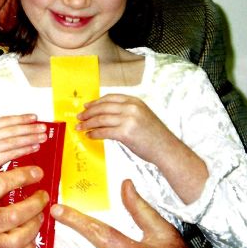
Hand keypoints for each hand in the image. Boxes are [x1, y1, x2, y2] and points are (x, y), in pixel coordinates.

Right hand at [0, 114, 46, 191]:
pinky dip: (26, 149)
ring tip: (42, 137)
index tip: (34, 117)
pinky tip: (34, 148)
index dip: (21, 118)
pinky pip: (12, 153)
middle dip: (30, 128)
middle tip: (43, 128)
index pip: (5, 120)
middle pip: (12, 130)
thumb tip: (19, 130)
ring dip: (31, 138)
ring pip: (14, 141)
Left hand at [78, 95, 207, 202]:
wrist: (166, 149)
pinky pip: (103, 132)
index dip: (96, 102)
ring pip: (100, 120)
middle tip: (79, 118)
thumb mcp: (142, 116)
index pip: (110, 98)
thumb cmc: (154, 136)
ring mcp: (128, 120)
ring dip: (87, 124)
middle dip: (88, 113)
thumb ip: (126, 112)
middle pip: (102, 108)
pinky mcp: (125, 133)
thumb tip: (104, 114)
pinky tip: (89, 136)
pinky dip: (94, 134)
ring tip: (80, 128)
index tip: (86, 106)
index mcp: (135, 101)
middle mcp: (131, 108)